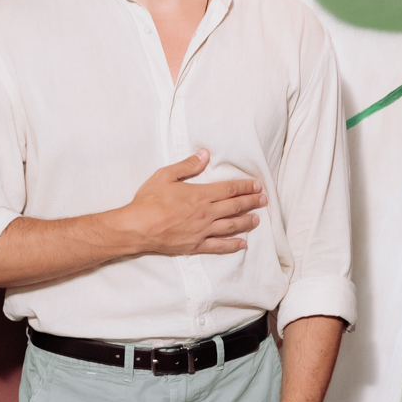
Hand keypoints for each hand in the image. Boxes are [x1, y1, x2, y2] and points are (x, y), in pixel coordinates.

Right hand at [125, 150, 266, 256]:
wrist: (137, 227)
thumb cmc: (148, 200)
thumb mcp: (165, 175)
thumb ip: (187, 165)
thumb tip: (205, 154)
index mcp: (200, 195)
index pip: (229, 189)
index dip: (245, 186)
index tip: (257, 185)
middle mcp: (206, 213)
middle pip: (235, 207)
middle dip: (251, 202)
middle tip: (264, 200)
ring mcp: (202, 231)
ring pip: (231, 226)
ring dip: (246, 222)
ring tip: (257, 219)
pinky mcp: (196, 245)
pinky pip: (219, 246)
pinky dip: (232, 245)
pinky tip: (242, 244)